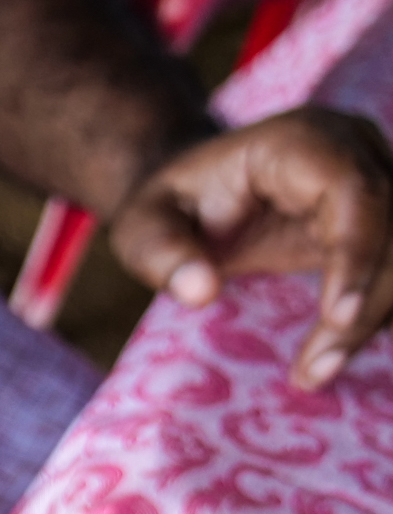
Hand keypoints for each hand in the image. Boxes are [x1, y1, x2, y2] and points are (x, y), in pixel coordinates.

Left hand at [110, 106, 392, 389]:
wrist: (193, 195)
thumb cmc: (169, 208)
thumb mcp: (143, 227)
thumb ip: (162, 255)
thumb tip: (200, 292)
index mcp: (301, 142)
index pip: (355, 192)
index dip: (356, 254)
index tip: (337, 317)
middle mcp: (355, 151)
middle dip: (366, 303)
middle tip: (316, 369)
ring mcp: (377, 180)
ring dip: (373, 316)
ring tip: (316, 371)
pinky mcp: (381, 217)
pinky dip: (375, 312)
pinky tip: (333, 353)